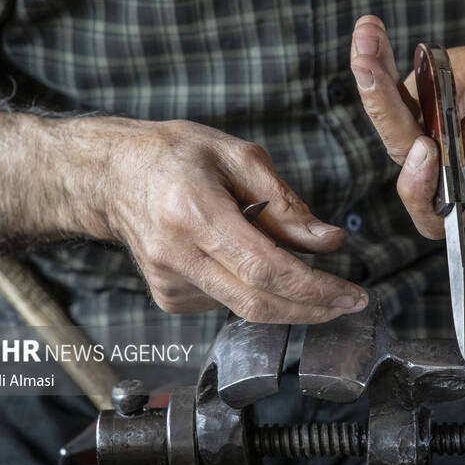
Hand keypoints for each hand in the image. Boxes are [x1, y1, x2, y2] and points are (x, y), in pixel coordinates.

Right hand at [102, 119, 367, 322]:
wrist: (112, 175)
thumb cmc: (176, 155)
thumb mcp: (238, 157)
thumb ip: (286, 203)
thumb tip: (329, 241)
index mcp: (194, 212)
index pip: (264, 268)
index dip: (313, 289)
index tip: (351, 296)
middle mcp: (176, 254)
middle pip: (257, 303)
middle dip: (311, 308)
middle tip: (347, 302)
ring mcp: (168, 281)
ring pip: (244, 306)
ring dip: (281, 291)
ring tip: (277, 249)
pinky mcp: (168, 296)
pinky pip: (226, 301)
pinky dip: (250, 285)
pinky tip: (239, 254)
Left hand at [350, 15, 464, 237]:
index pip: (437, 210)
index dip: (422, 190)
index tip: (426, 147)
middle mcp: (441, 167)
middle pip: (403, 154)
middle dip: (383, 109)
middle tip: (370, 67)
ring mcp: (420, 137)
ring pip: (385, 119)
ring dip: (372, 77)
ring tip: (368, 37)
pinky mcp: (408, 109)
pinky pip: (385, 90)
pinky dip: (376, 59)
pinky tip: (370, 30)